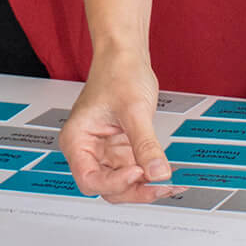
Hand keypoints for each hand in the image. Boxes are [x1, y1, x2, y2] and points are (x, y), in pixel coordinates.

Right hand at [60, 49, 175, 203]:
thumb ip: (145, 145)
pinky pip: (134, 169)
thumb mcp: (134, 110)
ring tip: (168, 184)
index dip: (114, 182)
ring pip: (122, 182)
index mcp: (77, 140)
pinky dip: (149, 173)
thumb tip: (158, 173)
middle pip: (107, 186)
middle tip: (160, 187)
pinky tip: (165, 173)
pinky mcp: (122, 147)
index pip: (89, 179)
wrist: (126, 55)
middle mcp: (89, 150)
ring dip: (144, 186)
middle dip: (134, 190)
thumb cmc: (118, 72)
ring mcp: (106, 150)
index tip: (137, 172)